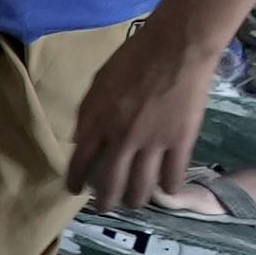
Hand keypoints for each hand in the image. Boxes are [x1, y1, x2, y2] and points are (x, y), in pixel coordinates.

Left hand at [71, 15, 227, 215]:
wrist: (176, 47)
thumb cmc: (134, 58)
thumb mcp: (98, 81)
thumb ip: (87, 112)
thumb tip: (77, 140)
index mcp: (99, 121)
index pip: (81, 161)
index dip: (76, 180)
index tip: (75, 190)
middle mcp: (123, 138)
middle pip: (111, 182)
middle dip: (105, 201)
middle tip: (105, 207)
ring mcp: (153, 142)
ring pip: (142, 186)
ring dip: (135, 199)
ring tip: (134, 202)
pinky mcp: (181, 141)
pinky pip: (173, 175)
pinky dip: (168, 187)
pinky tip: (165, 189)